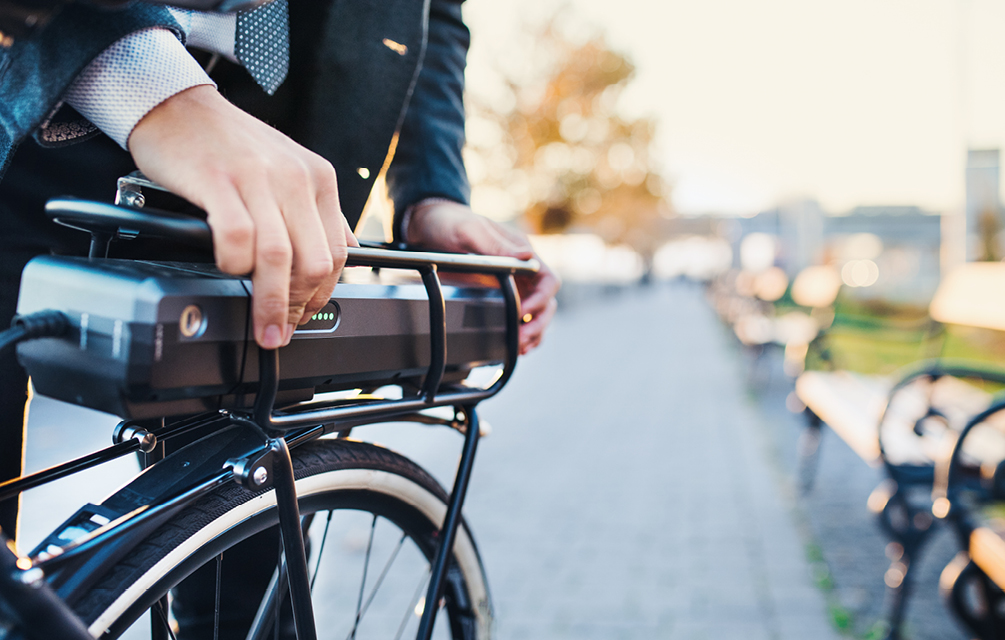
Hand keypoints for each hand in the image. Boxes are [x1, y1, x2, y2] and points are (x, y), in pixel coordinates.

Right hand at [128, 85, 357, 348]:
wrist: (178, 105)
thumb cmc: (230, 143)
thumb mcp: (290, 168)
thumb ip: (319, 210)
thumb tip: (347, 251)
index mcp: (318, 179)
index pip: (337, 252)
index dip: (323, 294)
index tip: (307, 316)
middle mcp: (295, 178)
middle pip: (313, 261)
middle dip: (300, 306)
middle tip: (283, 329)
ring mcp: (258, 179)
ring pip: (279, 257)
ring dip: (271, 302)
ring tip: (263, 325)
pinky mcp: (219, 180)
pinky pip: (237, 237)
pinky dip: (234, 264)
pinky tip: (228, 271)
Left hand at [406, 200, 559, 353]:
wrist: (429, 226)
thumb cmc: (451, 222)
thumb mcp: (470, 230)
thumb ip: (496, 244)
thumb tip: (527, 255)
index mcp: (521, 252)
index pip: (548, 280)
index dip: (541, 300)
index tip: (523, 313)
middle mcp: (521, 270)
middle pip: (546, 302)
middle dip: (538, 323)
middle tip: (521, 339)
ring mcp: (512, 284)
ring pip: (536, 314)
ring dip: (533, 332)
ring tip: (519, 347)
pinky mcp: (498, 295)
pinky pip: (518, 318)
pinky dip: (520, 333)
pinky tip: (514, 346)